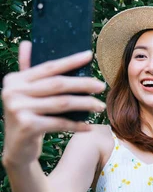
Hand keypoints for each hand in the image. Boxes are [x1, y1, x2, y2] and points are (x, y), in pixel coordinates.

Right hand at [1, 42, 105, 166]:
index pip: (48, 67)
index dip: (70, 61)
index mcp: (14, 79)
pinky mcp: (27, 126)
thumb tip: (27, 42)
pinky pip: (60, 123)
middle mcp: (13, 92)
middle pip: (57, 84)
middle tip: (101, 85)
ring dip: (85, 104)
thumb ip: (26, 69)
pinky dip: (76, 125)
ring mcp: (18, 109)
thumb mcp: (24, 93)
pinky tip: (89, 126)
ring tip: (100, 105)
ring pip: (61, 103)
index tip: (90, 55)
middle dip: (83, 84)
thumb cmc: (27, 116)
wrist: (17, 149)